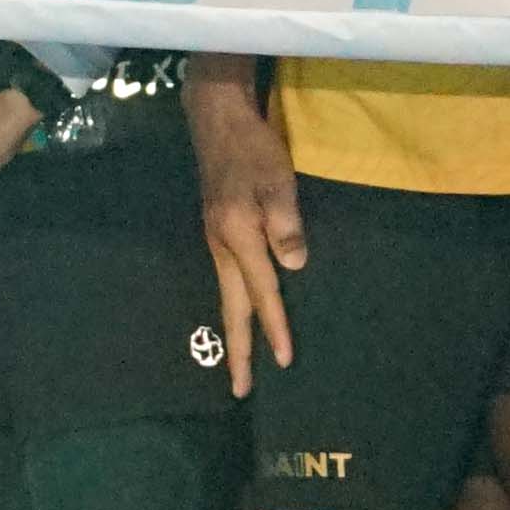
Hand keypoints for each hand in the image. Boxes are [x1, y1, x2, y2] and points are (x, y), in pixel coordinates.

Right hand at [189, 77, 304, 377]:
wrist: (217, 119)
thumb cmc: (254, 147)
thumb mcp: (278, 181)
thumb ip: (286, 224)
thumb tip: (294, 267)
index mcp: (238, 236)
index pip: (262, 292)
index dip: (275, 327)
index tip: (284, 360)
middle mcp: (220, 245)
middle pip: (231, 308)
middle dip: (238, 350)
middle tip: (239, 390)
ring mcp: (215, 239)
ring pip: (227, 295)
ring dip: (235, 330)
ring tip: (241, 362)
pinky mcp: (217, 232)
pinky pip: (227, 278)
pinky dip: (235, 304)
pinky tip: (242, 310)